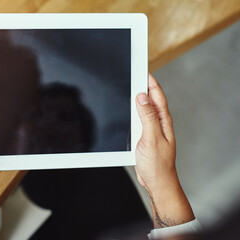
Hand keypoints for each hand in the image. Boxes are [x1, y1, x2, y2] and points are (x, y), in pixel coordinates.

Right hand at [135, 73, 193, 227]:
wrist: (156, 182)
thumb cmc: (157, 164)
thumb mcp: (151, 138)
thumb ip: (147, 117)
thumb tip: (142, 97)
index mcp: (163, 121)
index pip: (157, 96)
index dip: (150, 82)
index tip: (142, 70)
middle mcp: (158, 123)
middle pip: (150, 99)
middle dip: (143, 86)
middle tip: (134, 74)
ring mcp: (151, 129)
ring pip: (143, 109)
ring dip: (137, 98)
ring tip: (129, 87)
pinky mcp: (144, 136)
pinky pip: (138, 119)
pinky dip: (132, 112)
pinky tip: (126, 110)